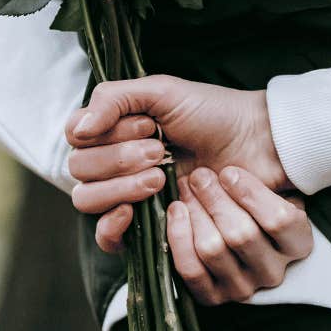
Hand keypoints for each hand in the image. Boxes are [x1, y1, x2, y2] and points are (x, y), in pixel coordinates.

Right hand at [66, 76, 286, 220]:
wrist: (255, 145)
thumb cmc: (213, 113)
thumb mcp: (164, 91)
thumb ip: (115, 98)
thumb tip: (79, 131)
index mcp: (114, 128)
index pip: (75, 135)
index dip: (104, 132)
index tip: (148, 124)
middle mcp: (114, 162)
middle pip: (80, 169)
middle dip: (119, 158)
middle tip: (161, 151)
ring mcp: (127, 194)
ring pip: (88, 200)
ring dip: (120, 186)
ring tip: (162, 175)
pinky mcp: (144, 225)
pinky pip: (106, 239)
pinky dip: (112, 226)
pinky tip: (133, 211)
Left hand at [166, 166, 314, 304]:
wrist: (230, 231)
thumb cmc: (252, 201)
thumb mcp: (274, 187)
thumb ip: (273, 175)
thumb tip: (262, 152)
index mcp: (298, 244)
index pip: (280, 221)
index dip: (250, 193)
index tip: (228, 172)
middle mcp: (273, 271)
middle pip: (241, 234)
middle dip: (215, 198)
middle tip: (199, 175)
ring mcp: (243, 288)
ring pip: (213, 249)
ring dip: (195, 213)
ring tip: (187, 188)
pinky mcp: (213, 297)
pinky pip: (191, 269)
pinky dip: (179, 236)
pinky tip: (176, 211)